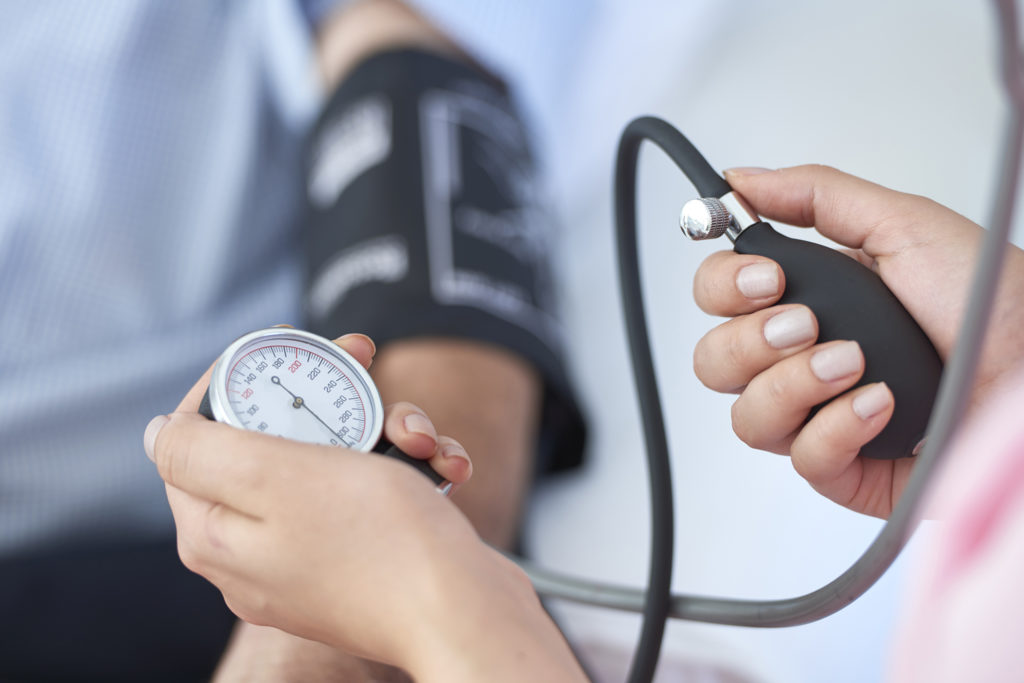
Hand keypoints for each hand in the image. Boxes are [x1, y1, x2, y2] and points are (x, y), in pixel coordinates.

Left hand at [145, 333, 478, 668]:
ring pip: (333, 460)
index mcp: (216, 533)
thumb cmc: (380, 544)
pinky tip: (443, 467)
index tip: (286, 348)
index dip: (238, 379)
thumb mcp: (276, 477)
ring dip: (383, 431)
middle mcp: (256, 550)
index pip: (197, 434)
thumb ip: (202, 450)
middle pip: (274, 440)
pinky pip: (373, 494)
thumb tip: (160, 433)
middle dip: (329, 397)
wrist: (466, 613)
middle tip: (365, 360)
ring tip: (419, 439)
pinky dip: (407, 469)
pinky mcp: (363, 559)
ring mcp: (312, 557)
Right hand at [692, 165, 1023, 517]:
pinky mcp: (846, 468)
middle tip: (808, 324)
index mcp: (807, 297)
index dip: (724, 287)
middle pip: (713, 362)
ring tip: (853, 364)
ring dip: (794, 384)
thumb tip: (738, 181)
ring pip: (746, 418)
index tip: (769, 278)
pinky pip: (802, 459)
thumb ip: (815, 196)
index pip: (716, 297)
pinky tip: (881, 405)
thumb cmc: (990, 301)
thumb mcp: (902, 225)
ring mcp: (819, 415)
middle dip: (751, 340)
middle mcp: (801, 359)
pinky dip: (838, 429)